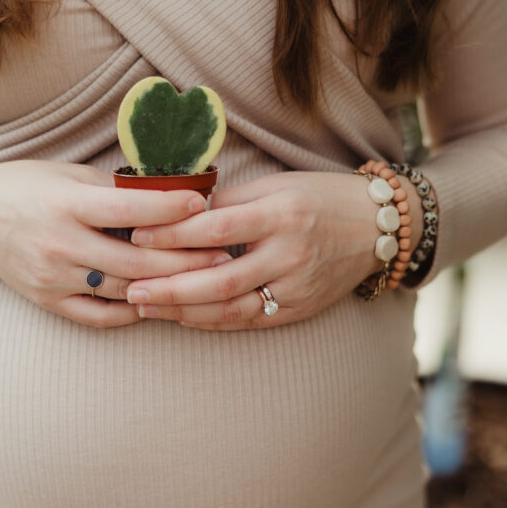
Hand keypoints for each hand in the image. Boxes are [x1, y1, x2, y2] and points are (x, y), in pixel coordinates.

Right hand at [0, 160, 232, 327]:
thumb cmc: (25, 186)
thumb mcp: (66, 174)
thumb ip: (113, 188)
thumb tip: (169, 194)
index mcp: (65, 203)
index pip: (128, 209)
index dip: (171, 209)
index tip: (204, 205)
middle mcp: (59, 243)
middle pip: (135, 260)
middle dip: (184, 260)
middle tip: (222, 256)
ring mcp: (53, 276)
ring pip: (123, 290)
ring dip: (166, 287)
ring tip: (203, 281)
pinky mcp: (48, 300)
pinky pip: (100, 315)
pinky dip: (132, 310)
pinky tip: (158, 302)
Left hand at [123, 170, 423, 329]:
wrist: (377, 228)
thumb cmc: (318, 197)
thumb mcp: (276, 185)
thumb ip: (229, 203)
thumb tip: (175, 212)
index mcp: (282, 213)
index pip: (216, 227)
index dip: (173, 234)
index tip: (136, 235)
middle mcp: (290, 253)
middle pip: (219, 279)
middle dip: (169, 288)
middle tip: (129, 288)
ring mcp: (296, 287)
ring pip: (231, 309)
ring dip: (183, 312)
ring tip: (145, 307)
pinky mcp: (299, 309)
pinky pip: (248, 321)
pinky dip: (211, 322)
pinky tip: (181, 317)